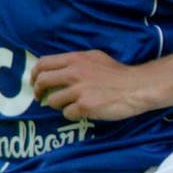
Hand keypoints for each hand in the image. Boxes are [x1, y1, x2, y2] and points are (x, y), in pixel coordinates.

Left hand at [32, 50, 147, 121]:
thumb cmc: (119, 73)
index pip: (43, 63)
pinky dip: (72, 114)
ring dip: (58, 105)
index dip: (35, 74)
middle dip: (38, 91)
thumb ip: (77, 62)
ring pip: (52, 101)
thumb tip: (60, 69)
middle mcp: (73, 73)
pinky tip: (82, 111)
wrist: (137, 87)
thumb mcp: (96, 58)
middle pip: (42, 81)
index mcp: (75, 59)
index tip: (36, 81)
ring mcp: (78, 90)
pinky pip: (67, 113)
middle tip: (40, 97)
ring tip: (70, 105)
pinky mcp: (84, 106)